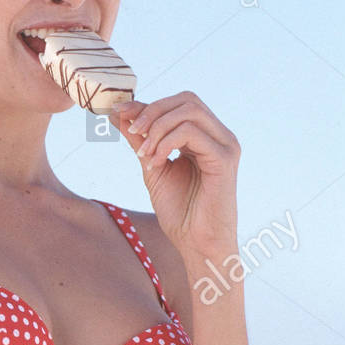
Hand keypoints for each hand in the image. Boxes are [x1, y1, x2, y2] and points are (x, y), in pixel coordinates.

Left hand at [110, 92, 239, 261]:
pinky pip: (191, 133)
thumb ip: (140, 141)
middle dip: (152, 111)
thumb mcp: (153, 168)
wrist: (197, 245)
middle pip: (187, 99)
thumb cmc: (180, 213)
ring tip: (143, 154)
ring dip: (157, 128)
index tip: (118, 113)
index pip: (179, 104)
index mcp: (206, 137)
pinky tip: (155, 163)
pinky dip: (166, 143)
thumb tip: (119, 113)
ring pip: (189, 112)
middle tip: (132, 131)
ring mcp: (225, 146)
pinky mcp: (224, 159)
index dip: (147, 105)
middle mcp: (219, 137)